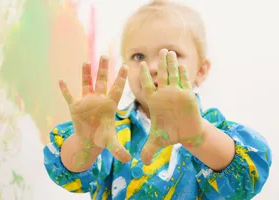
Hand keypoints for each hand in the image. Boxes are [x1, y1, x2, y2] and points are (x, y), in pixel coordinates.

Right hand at [59, 56, 131, 166]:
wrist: (90, 140)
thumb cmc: (103, 138)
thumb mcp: (111, 143)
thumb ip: (119, 149)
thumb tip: (129, 160)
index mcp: (110, 105)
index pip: (117, 89)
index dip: (121, 79)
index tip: (126, 66)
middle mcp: (99, 100)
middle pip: (102, 81)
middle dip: (103, 69)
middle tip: (105, 56)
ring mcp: (86, 102)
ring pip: (86, 84)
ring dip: (86, 74)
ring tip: (86, 62)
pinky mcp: (75, 107)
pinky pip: (69, 96)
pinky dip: (65, 90)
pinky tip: (61, 81)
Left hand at [140, 49, 202, 164]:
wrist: (186, 134)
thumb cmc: (171, 135)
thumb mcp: (157, 142)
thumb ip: (148, 149)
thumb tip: (140, 162)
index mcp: (155, 102)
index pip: (148, 86)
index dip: (145, 76)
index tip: (139, 65)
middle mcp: (165, 95)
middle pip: (162, 76)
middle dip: (161, 64)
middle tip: (159, 50)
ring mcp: (177, 94)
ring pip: (173, 76)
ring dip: (171, 64)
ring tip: (169, 52)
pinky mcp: (188, 96)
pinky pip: (185, 83)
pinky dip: (183, 74)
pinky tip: (182, 64)